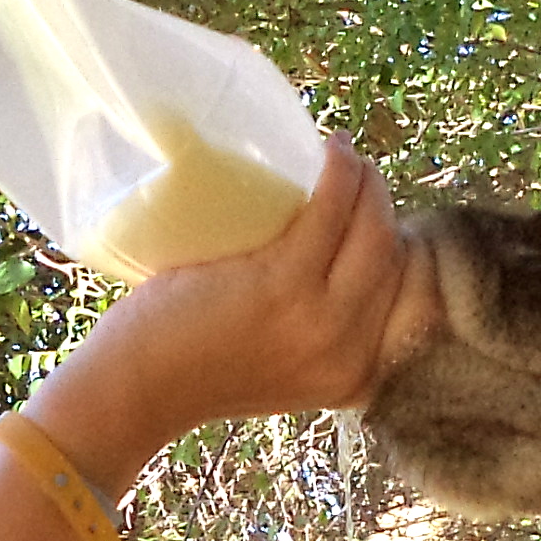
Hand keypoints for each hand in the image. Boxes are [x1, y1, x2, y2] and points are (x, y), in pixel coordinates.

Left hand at [42, 140, 411, 478]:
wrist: (136, 389)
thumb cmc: (192, 368)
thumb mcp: (280, 369)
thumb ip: (314, 338)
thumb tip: (332, 275)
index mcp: (353, 377)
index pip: (403, 296)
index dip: (396, 245)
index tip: (373, 216)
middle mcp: (348, 352)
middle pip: (393, 258)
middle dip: (383, 206)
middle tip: (359, 176)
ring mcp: (319, 319)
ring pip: (372, 230)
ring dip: (366, 180)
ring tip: (342, 156)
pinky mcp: (283, 282)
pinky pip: (331, 210)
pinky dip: (339, 172)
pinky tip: (331, 152)